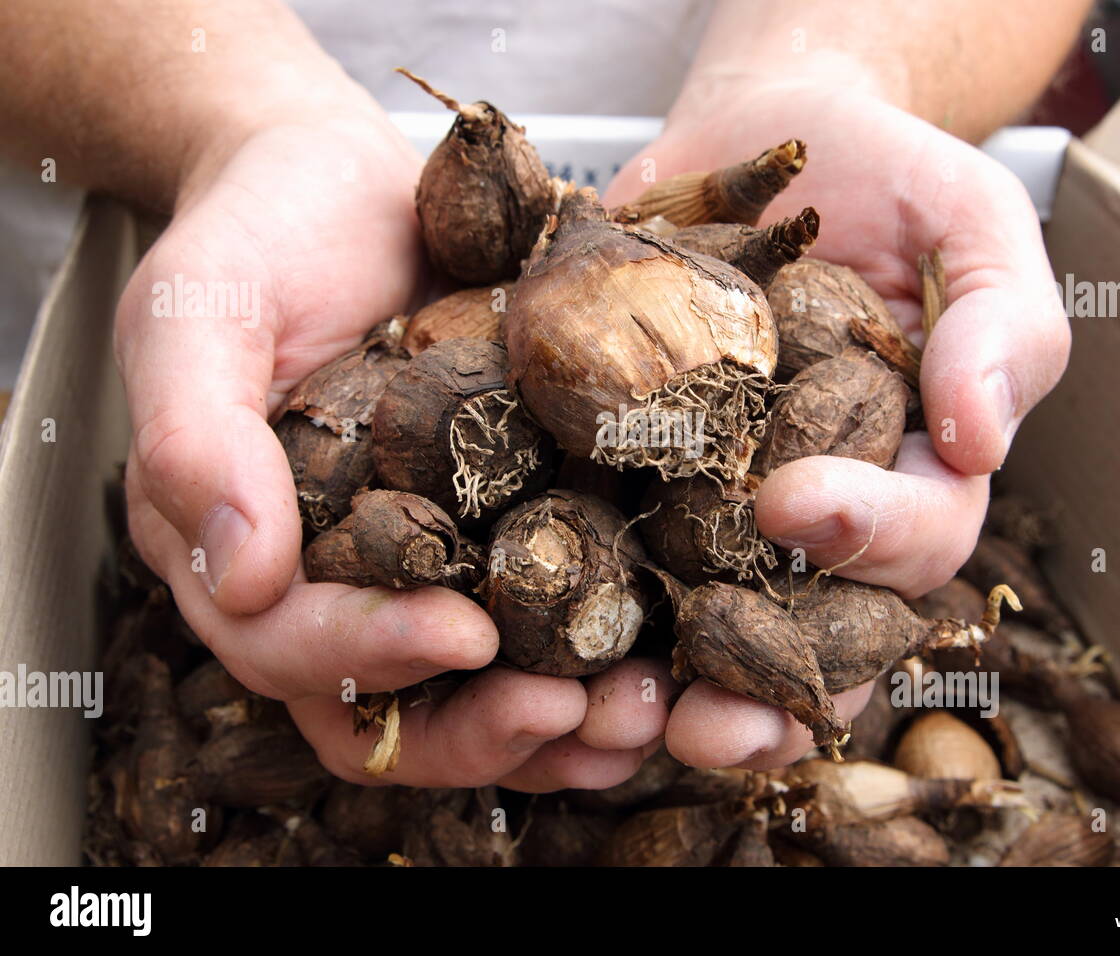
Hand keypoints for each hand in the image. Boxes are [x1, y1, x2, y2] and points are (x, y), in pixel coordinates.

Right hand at [116, 109, 654, 791]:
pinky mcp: (509, 525)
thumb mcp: (201, 311)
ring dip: (562, 725)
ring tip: (640, 715)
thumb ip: (193, 435)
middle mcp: (340, 581)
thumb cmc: (258, 233)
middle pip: (397, 711)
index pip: (293, 646)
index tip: (462, 634)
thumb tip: (240, 577)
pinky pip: (552, 614)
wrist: (347, 184)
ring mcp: (433, 562)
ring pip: (483, 690)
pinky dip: (603, 652)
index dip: (374, 654)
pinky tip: (668, 662)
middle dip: (485, 729)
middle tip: (574, 714)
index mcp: (248, 552)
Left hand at [603, 70, 1068, 768]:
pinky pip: (607, 553)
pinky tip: (530, 643)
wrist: (771, 138)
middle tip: (707, 722)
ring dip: (659, 689)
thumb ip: (1002, 327)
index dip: (865, 539)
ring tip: (611, 720)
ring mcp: (718, 505)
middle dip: (762, 688)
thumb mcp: (975, 229)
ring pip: (705, 625)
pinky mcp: (633, 473)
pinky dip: (573, 607)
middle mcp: (817, 515)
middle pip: (810, 632)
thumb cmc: (892, 180)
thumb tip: (980, 438)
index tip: (794, 501)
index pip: (913, 540)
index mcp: (912, 477)